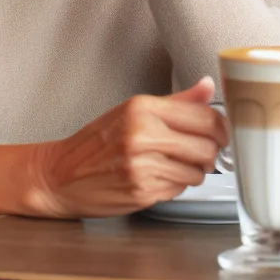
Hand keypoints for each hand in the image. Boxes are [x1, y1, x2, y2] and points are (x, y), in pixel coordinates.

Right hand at [28, 77, 226, 217]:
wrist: (58, 176)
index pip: (206, 116)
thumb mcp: (133, 110)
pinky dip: (175, 185)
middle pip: (206, 146)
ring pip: (196, 171)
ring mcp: (141, 167)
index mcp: (143, 109)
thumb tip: (208, 86)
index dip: (221, 127)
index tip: (222, 131)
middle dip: (210, 151)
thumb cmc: (96, 142)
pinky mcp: (140, 193)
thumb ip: (177, 101)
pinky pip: (177, 190)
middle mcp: (142, 135)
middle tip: (203, 151)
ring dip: (193, 171)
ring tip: (176, 164)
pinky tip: (159, 177)